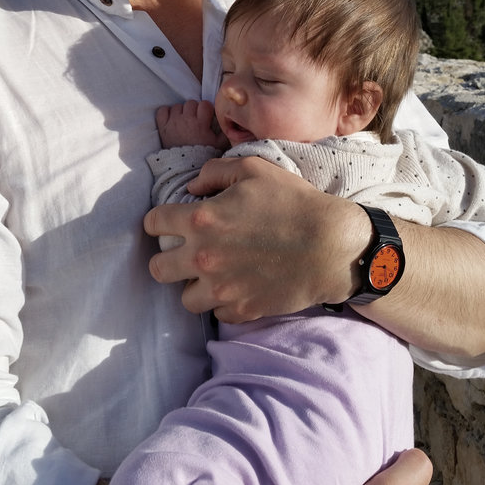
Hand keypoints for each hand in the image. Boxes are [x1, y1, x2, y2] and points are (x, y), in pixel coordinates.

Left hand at [145, 155, 369, 320]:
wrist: (330, 245)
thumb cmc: (293, 202)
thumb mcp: (254, 170)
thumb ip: (215, 172)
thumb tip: (193, 186)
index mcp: (202, 219)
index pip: (154, 223)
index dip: (157, 221)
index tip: (165, 223)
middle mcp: (204, 256)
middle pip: (158, 269)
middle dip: (165, 259)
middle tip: (182, 253)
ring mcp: (222, 288)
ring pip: (185, 299)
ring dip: (194, 286)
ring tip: (210, 275)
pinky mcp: (242, 310)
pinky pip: (218, 314)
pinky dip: (223, 303)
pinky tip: (236, 287)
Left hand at [156, 100, 227, 149]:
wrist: (184, 167)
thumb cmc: (202, 155)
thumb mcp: (219, 144)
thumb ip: (226, 131)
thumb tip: (231, 123)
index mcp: (200, 123)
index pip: (204, 104)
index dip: (206, 109)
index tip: (206, 117)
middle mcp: (186, 120)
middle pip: (191, 103)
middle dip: (194, 110)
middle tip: (195, 120)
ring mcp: (173, 122)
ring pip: (177, 106)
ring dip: (181, 112)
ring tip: (184, 122)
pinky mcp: (162, 127)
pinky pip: (163, 110)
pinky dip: (167, 113)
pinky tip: (172, 120)